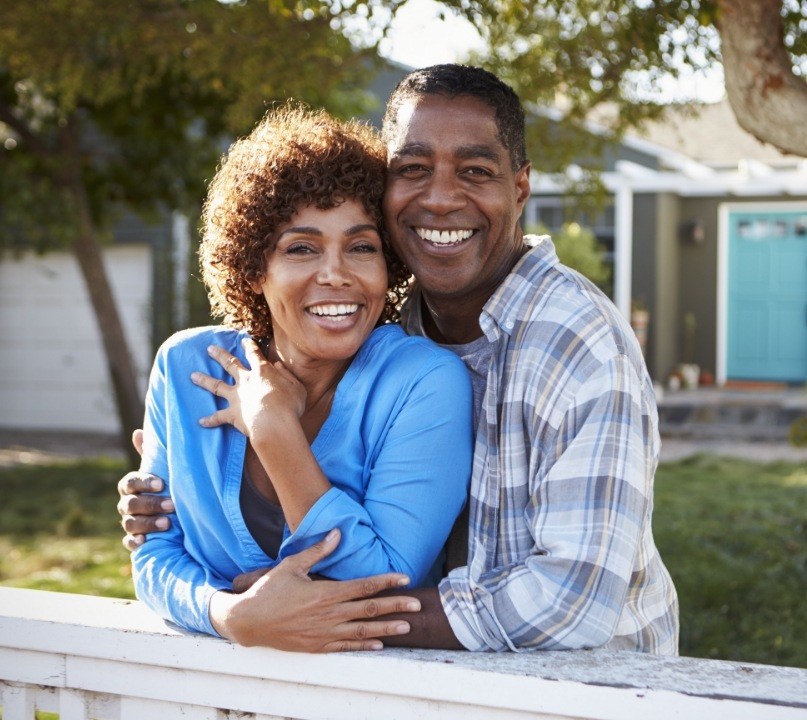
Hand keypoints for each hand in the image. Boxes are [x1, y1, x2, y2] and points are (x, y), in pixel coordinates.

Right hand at [117, 429, 173, 550]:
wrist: (171, 514)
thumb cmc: (165, 486)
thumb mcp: (161, 470)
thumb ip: (151, 454)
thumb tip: (138, 431)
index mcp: (131, 485)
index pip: (130, 482)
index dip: (144, 482)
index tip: (161, 483)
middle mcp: (127, 504)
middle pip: (131, 504)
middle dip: (151, 504)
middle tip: (171, 505)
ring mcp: (128, 522)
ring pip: (130, 523)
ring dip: (148, 523)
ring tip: (168, 523)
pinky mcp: (133, 539)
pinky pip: (128, 542)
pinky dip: (135, 542)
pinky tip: (146, 541)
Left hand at [192, 339, 305, 438]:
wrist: (274, 423)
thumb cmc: (290, 405)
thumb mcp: (296, 386)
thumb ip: (287, 375)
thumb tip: (278, 366)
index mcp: (263, 371)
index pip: (254, 354)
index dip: (249, 346)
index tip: (244, 340)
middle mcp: (246, 381)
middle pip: (230, 364)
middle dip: (219, 355)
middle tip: (209, 349)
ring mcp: (237, 397)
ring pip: (216, 385)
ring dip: (204, 380)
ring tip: (192, 375)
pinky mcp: (232, 414)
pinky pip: (218, 417)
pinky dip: (210, 420)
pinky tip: (201, 421)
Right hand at [210, 529, 420, 651]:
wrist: (247, 621)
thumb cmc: (269, 590)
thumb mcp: (292, 565)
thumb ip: (318, 550)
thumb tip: (338, 532)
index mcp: (325, 593)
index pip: (363, 586)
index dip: (386, 582)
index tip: (404, 579)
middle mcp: (328, 614)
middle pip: (369, 610)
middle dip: (395, 607)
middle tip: (417, 606)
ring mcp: (324, 633)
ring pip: (362, 631)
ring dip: (386, 629)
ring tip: (406, 627)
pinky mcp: (317, 646)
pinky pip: (346, 647)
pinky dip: (364, 646)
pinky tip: (379, 645)